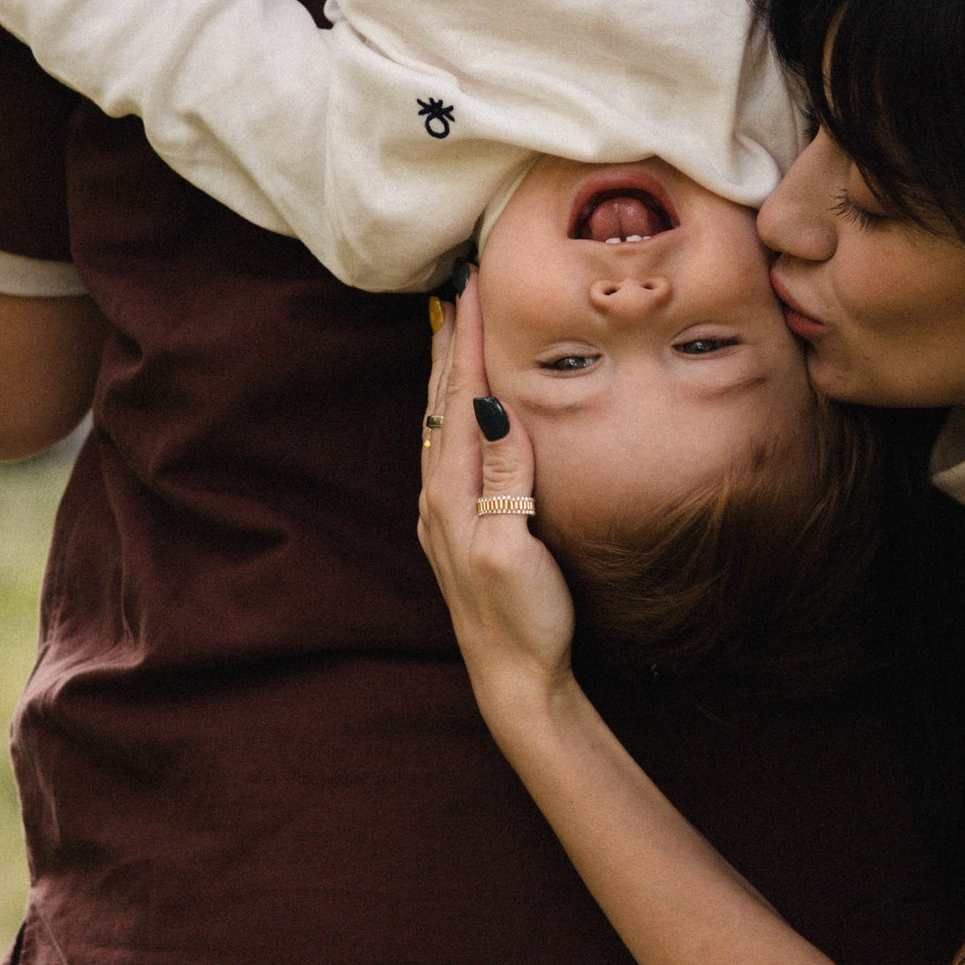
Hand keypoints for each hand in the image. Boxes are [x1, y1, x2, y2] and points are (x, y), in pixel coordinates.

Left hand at [415, 269, 577, 704]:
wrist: (514, 679)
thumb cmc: (524, 620)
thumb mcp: (515, 549)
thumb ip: (503, 478)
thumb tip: (495, 408)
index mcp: (453, 492)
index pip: (462, 396)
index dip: (468, 338)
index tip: (472, 285)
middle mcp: (440, 494)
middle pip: (442, 399)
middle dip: (450, 339)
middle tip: (460, 285)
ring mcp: (445, 510)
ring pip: (442, 420)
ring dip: (447, 370)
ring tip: (452, 328)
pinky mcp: (459, 525)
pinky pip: (451, 445)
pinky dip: (454, 408)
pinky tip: (464, 407)